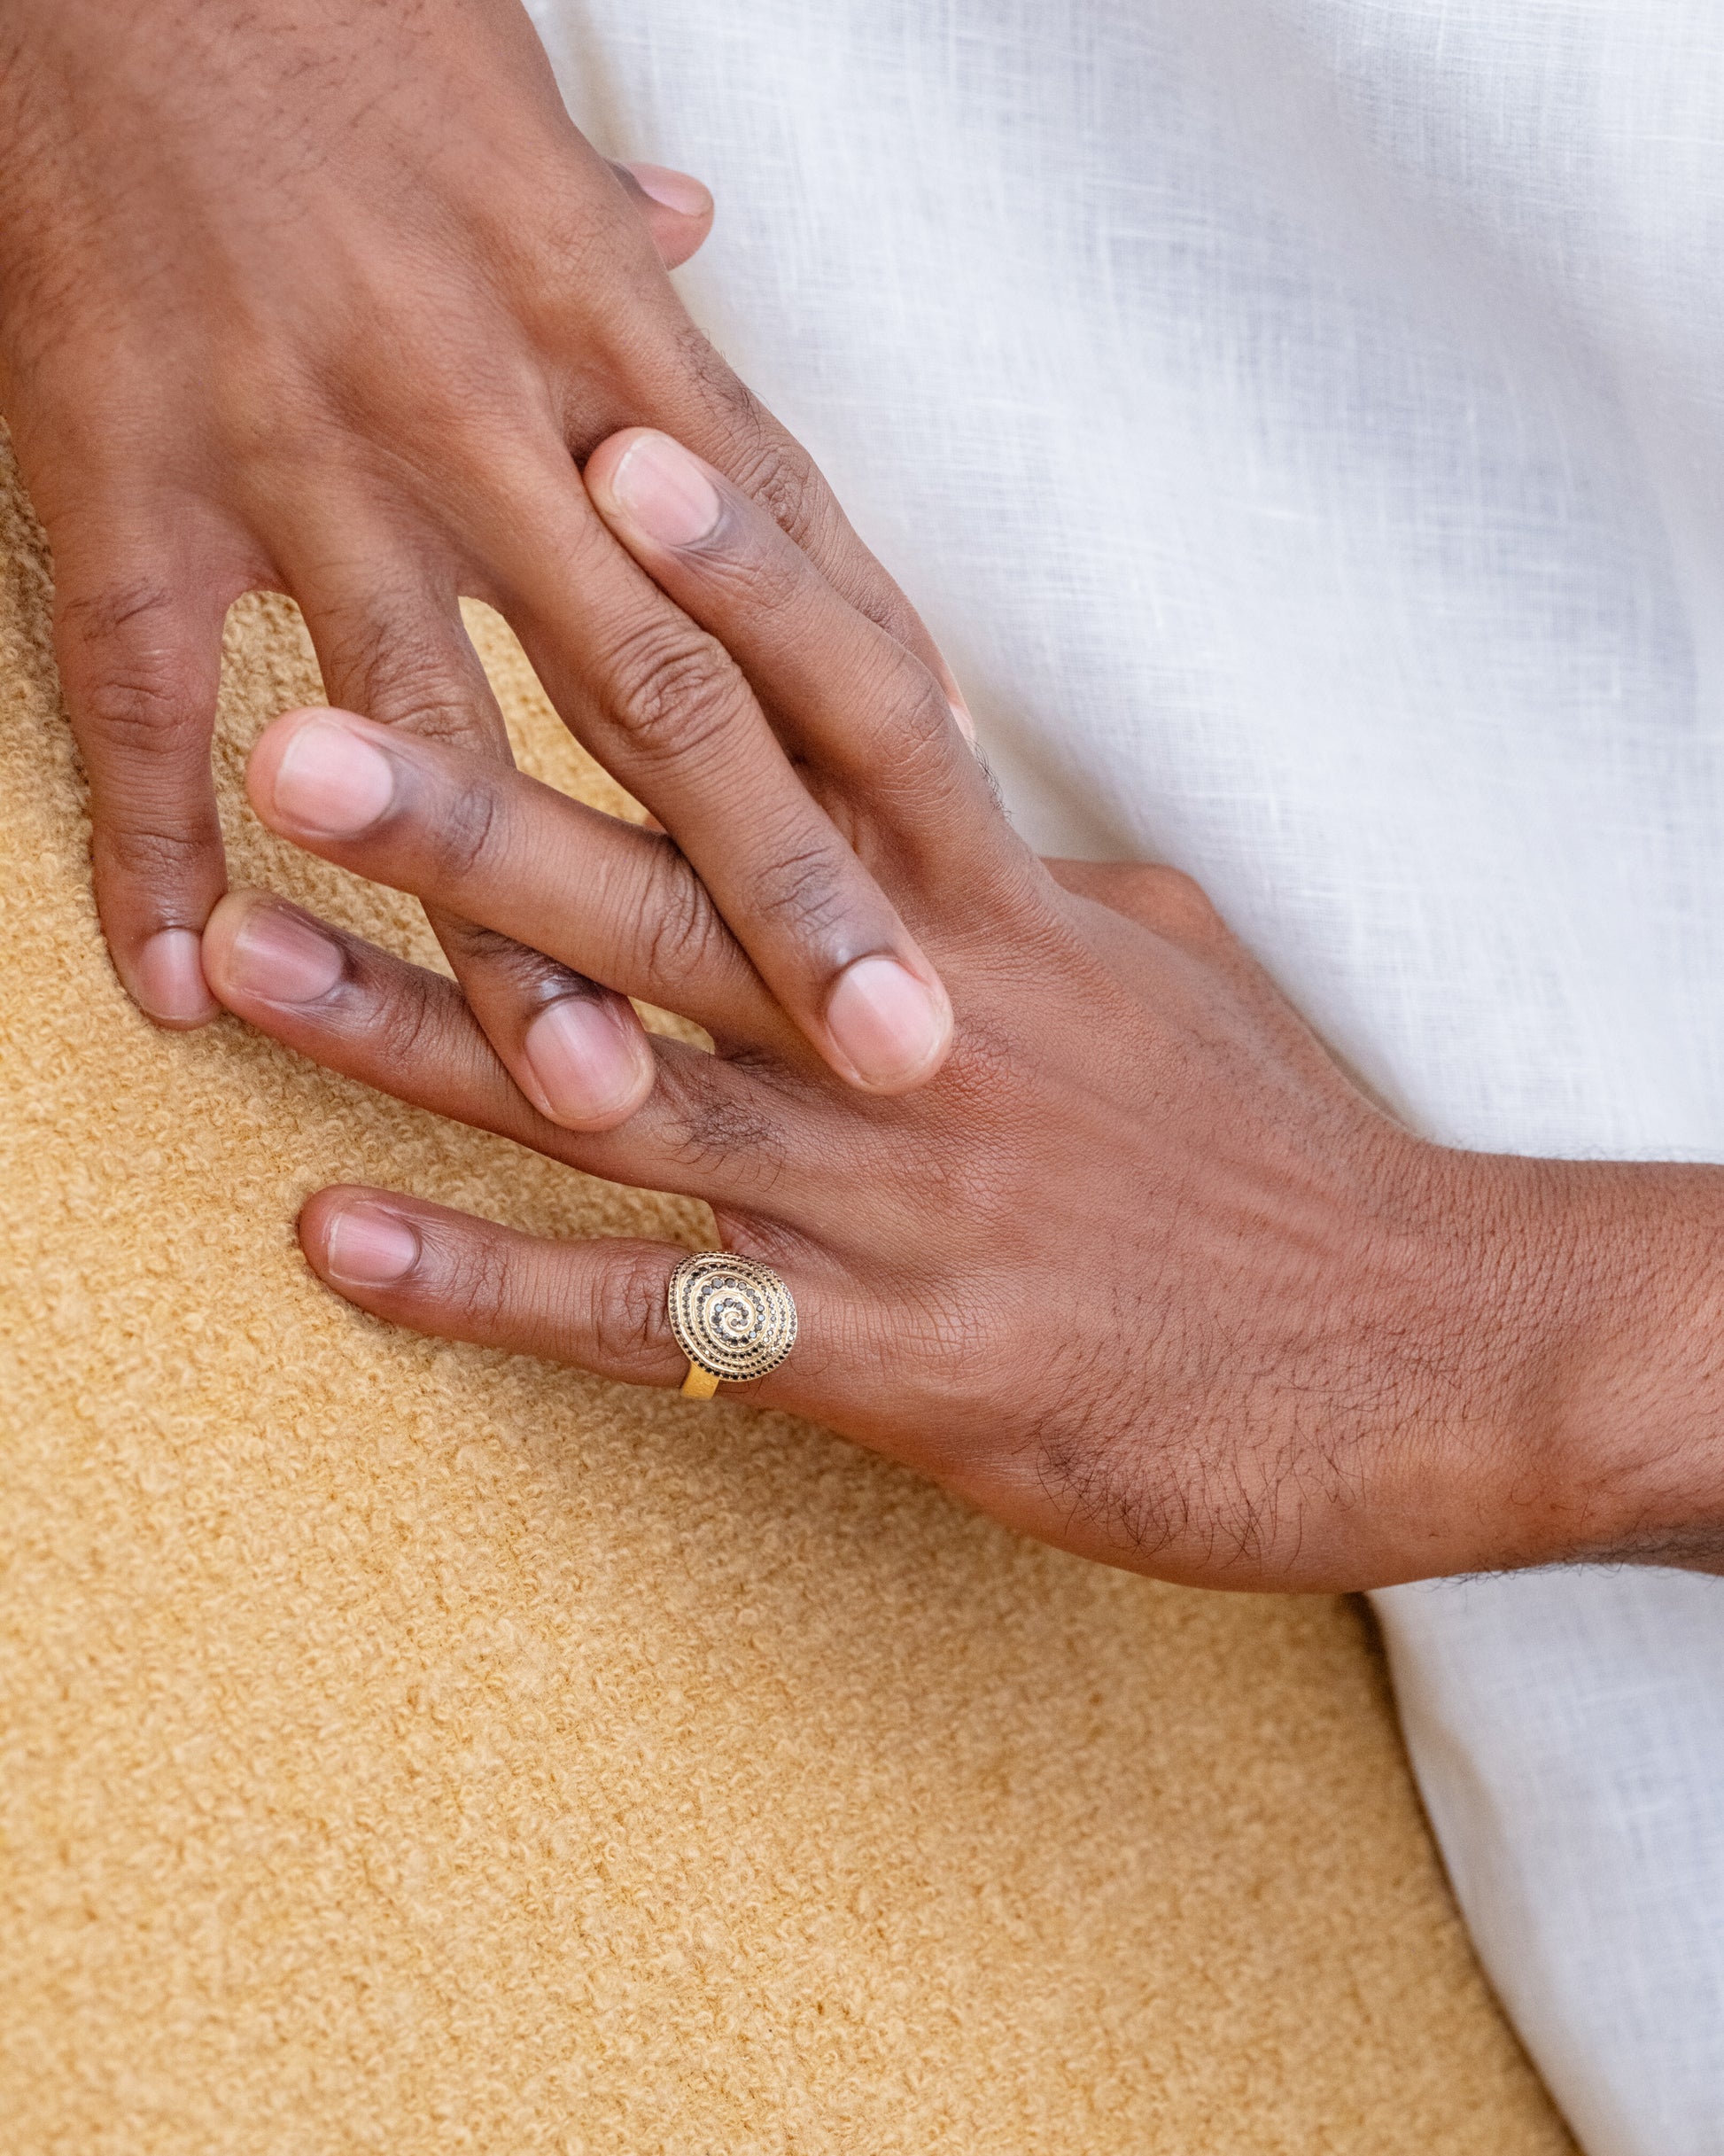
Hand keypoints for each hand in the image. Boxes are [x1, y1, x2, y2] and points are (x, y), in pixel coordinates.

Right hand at [0, 0, 958, 1114]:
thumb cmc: (346, 8)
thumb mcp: (531, 112)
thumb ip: (623, 237)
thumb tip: (702, 237)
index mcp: (612, 333)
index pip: (788, 579)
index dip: (886, 748)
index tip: (969, 890)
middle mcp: (488, 414)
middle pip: (669, 697)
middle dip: (787, 891)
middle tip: (890, 1053)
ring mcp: (307, 452)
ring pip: (439, 736)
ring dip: (514, 939)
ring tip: (601, 1100)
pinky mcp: (126, 468)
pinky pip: (141, 697)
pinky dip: (157, 850)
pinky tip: (180, 989)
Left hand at [201, 428, 1723, 1589]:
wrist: (1417, 1360)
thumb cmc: (1290, 1160)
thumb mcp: (1173, 972)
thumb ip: (1033, 893)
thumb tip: (968, 844)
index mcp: (1000, 914)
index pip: (860, 711)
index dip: (744, 575)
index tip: (610, 459)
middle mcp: (918, 1033)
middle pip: (682, 896)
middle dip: (483, 814)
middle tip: (298, 730)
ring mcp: (890, 1198)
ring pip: (616, 1097)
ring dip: (415, 1035)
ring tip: (239, 961)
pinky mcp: (887, 1360)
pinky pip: (650, 1317)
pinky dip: (485, 1285)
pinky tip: (339, 1242)